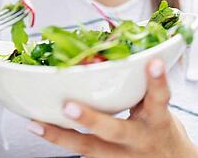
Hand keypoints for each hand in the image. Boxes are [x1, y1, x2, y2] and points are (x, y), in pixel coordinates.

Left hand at [27, 58, 197, 157]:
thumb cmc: (161, 128)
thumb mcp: (158, 108)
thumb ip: (142, 87)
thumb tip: (119, 49)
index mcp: (157, 120)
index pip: (159, 98)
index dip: (157, 81)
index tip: (152, 62)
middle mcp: (140, 139)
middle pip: (115, 130)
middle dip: (91, 119)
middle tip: (68, 106)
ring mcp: (123, 156)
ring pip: (89, 148)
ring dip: (60, 136)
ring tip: (37, 123)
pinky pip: (81, 152)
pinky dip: (59, 140)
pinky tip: (40, 128)